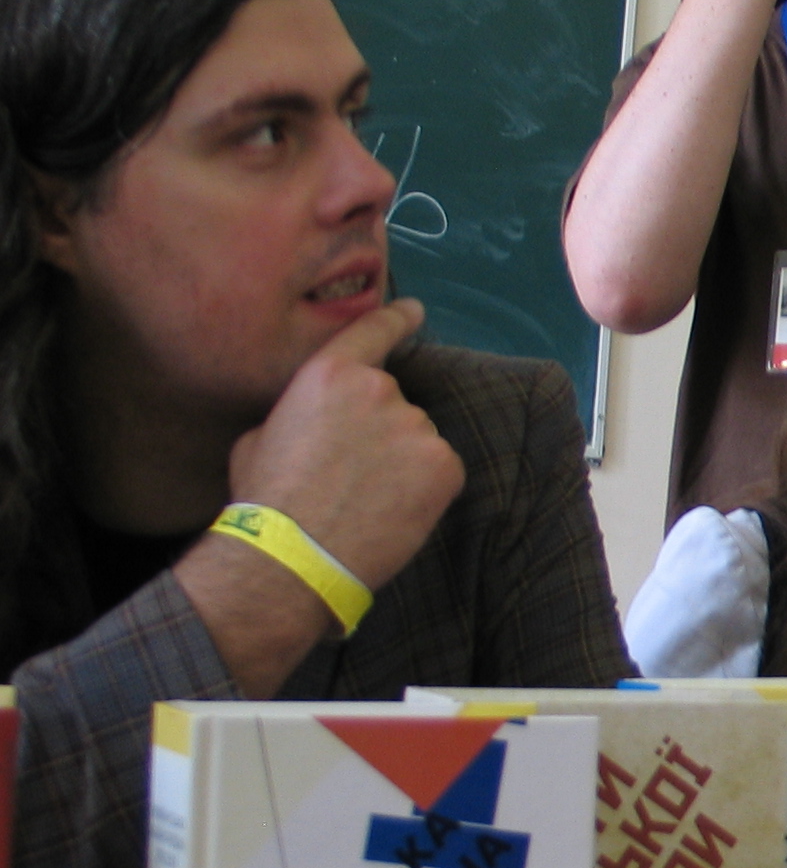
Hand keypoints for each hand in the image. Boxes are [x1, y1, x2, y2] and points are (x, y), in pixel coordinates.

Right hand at [225, 299, 464, 589]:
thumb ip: (299, 411)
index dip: (396, 319)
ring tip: (364, 499)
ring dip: (401, 462)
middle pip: (393, 404)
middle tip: (349, 475)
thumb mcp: (260, 436)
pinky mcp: (445, 464)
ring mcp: (417, 426)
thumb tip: (315, 417)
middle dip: (379, 433)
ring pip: (417, 439)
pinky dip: (423, 489)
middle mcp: (380, 389)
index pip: (372, 333)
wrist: (293, 556)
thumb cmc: (265, 500)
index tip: (413, 311)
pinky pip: (439, 470)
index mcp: (329, 374)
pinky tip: (390, 512)